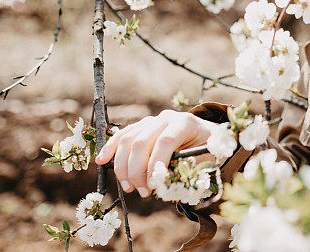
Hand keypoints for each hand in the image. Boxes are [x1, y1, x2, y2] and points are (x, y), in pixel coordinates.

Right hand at [94, 109, 214, 197]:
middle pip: (143, 141)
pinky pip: (122, 136)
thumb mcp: (206, 160)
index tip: (153, 185)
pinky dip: (111, 148)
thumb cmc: (207, 150)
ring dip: (124, 167)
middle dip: (138, 170)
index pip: (166, 141)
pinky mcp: (141, 127)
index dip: (156, 164)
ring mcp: (152, 121)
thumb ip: (188, 172)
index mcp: (185, 123)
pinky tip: (101, 161)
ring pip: (128, 140)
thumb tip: (164, 186)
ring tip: (130, 188)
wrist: (206, 136)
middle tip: (143, 192)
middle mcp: (166, 118)